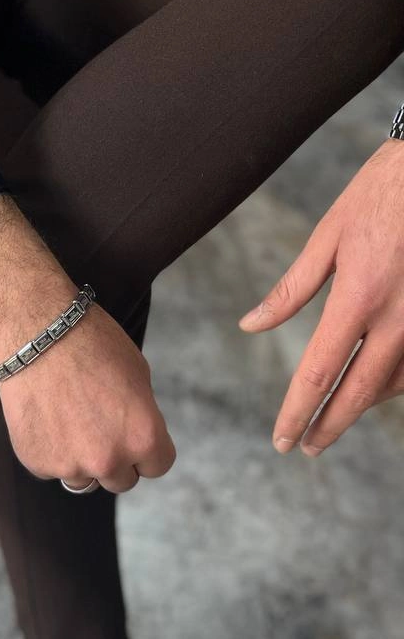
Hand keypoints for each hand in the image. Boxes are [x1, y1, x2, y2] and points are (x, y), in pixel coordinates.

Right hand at [0, 195, 175, 491]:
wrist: (35, 333)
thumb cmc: (91, 343)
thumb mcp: (138, 375)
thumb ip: (141, 416)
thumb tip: (135, 436)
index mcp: (143, 438)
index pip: (157, 466)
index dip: (148, 449)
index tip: (134, 436)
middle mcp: (109, 460)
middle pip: (122, 480)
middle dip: (115, 459)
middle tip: (99, 429)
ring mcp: (70, 466)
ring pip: (84, 480)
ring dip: (81, 461)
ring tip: (68, 422)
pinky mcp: (37, 464)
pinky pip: (51, 468)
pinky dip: (49, 451)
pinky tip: (45, 417)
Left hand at [239, 138, 403, 455]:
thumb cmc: (385, 190)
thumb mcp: (330, 233)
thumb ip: (291, 289)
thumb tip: (250, 326)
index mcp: (359, 296)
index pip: (319, 373)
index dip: (298, 413)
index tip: (282, 439)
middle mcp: (399, 316)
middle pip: (359, 392)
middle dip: (329, 426)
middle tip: (305, 449)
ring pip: (395, 383)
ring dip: (362, 405)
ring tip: (333, 418)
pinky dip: (394, 381)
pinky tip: (374, 386)